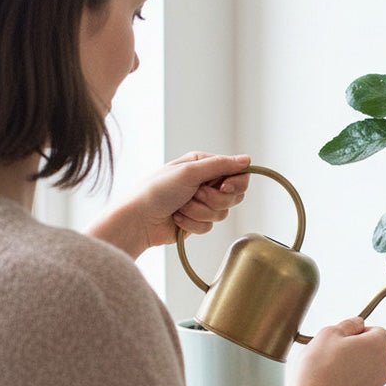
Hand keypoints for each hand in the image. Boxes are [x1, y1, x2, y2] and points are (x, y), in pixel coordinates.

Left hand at [87, 152, 250, 258]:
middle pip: (234, 195)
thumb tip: (248, 159)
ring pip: (222, 213)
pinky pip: (209, 226)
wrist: (138, 220)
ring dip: (200, 212)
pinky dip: (193, 223)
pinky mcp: (197, 221)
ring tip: (181, 207)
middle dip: (214, 199)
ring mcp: (202, 203)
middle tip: (195, 195)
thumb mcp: (190, 172)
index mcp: (204, 164)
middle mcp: (205, 182)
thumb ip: (220, 165)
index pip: (237, 173)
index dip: (235, 183)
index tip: (224, 187)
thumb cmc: (157, 190)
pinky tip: (177, 218)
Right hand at [289, 317, 385, 385]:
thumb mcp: (329, 333)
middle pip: (374, 355)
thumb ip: (348, 324)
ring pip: (366, 375)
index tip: (345, 338)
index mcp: (378, 347)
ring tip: (329, 374)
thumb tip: (357, 323)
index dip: (361, 333)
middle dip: (357, 353)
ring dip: (353, 372)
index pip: (379, 332)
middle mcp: (384, 369)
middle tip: (334, 355)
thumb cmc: (319, 368)